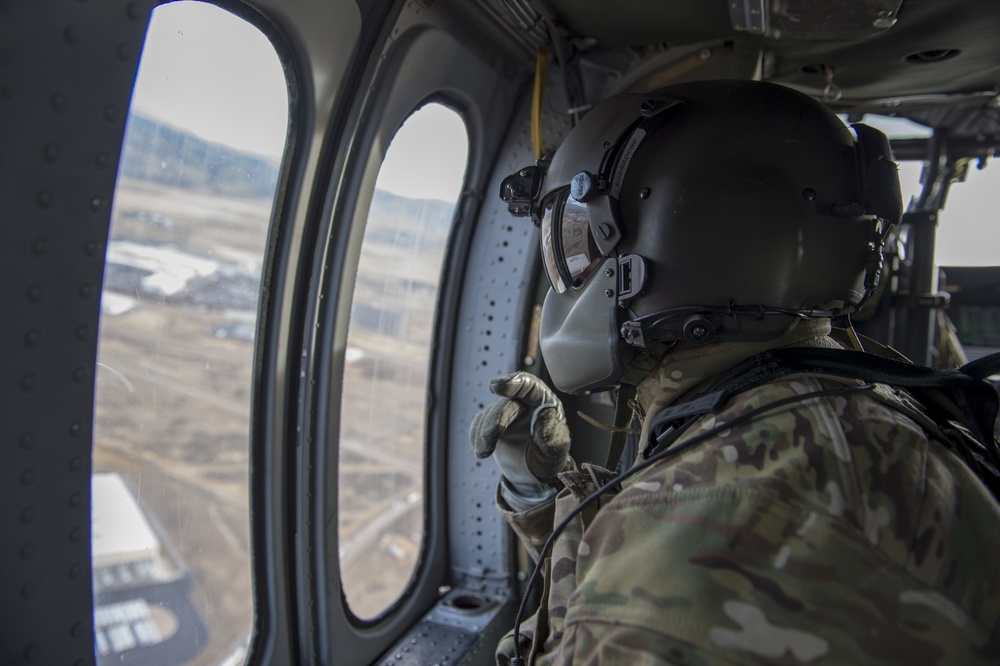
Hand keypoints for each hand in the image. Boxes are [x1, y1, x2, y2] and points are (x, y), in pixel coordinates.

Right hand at [469, 372, 570, 494]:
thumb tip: (544, 415)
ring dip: (484, 433)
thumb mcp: (556, 453)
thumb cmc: (548, 460)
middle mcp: (526, 404)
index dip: (514, 383)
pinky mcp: (493, 421)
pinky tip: (480, 449)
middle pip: (506, 403)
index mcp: (545, 404)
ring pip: (490, 413)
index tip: (496, 387)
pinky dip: (476, 435)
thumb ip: (552, 436)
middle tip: (489, 440)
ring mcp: (508, 412)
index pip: (530, 386)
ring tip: (483, 452)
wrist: (533, 475)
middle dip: (495, 420)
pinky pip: (480, 422)